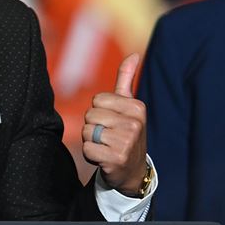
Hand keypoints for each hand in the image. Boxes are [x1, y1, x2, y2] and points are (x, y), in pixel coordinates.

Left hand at [83, 53, 147, 195]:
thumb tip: (134, 54)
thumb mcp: (129, 106)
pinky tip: (104, 158)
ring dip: (91, 141)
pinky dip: (91, 155)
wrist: (132, 170)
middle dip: (93, 127)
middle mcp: (135, 123)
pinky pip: (87, 149)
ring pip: (87, 132)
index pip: (98, 99)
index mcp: (137, 107)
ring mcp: (127, 142)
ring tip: (106, 146)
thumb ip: (126, 79)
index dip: (99, 112)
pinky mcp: (116, 158)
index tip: (112, 123)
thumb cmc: (126, 133)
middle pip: (90, 115)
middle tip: (108, 137)